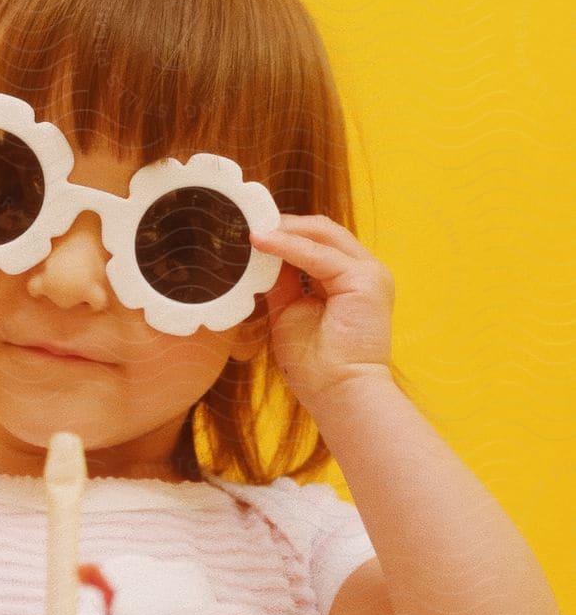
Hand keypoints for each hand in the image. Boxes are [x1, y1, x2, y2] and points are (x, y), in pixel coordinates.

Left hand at [250, 215, 394, 410]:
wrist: (339, 394)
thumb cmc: (316, 367)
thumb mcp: (290, 313)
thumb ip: (281, 283)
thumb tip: (261, 257)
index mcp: (350, 281)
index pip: (317, 243)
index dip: (285, 233)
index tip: (249, 230)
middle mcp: (364, 272)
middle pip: (322, 231)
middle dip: (283, 224)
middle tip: (246, 220)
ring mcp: (368, 273)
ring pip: (322, 234)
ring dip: (283, 229)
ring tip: (249, 228)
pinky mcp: (364, 280)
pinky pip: (318, 254)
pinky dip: (287, 246)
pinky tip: (261, 242)